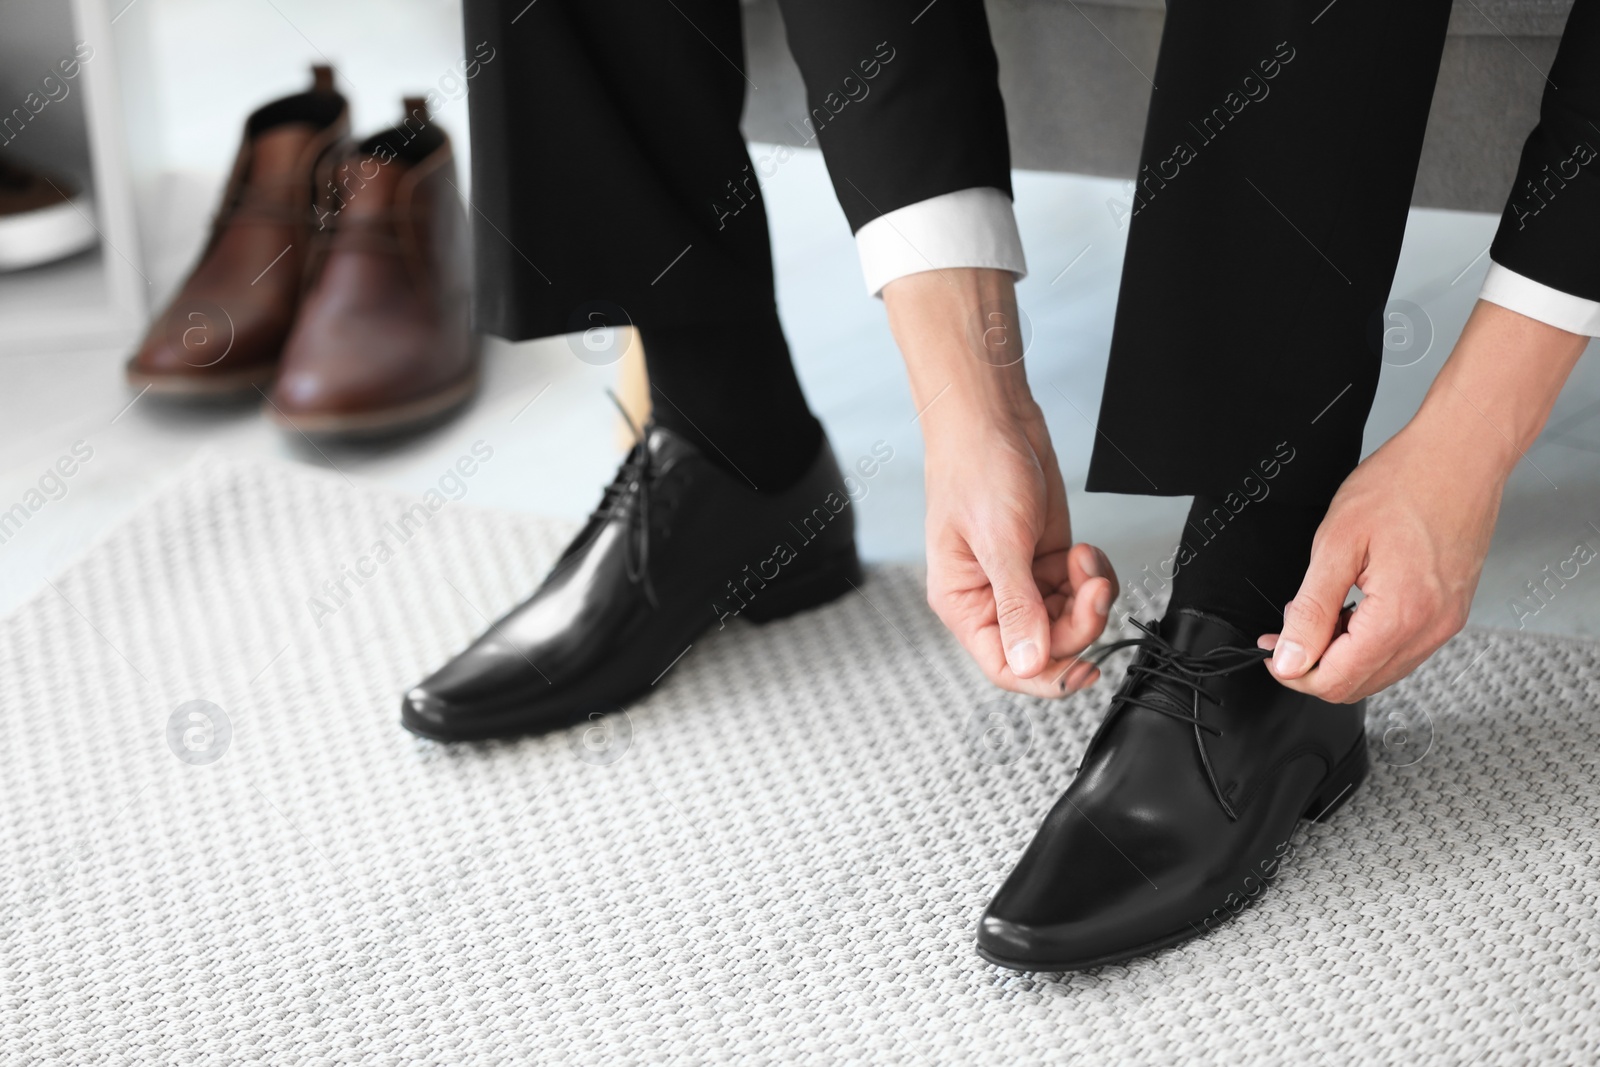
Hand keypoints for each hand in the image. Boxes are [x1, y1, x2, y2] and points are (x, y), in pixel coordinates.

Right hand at [883, 268, 1115, 697]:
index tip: (1085, 670)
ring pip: (1068, 618)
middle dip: (1078, 622)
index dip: (1046, 676)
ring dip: (1088, 596)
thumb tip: (1029, 664)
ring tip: (1085, 559)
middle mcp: (991, 597)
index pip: (1004, 665)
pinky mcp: (1046, 559)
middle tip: (1093, 589)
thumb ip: (1018, 607)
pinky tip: (1082, 549)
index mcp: (964, 603)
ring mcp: (1022, 579)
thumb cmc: (976, 468)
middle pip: (1046, 645)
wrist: (993, 418)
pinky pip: (1078, 590)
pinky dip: (1090, 575)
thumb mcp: (999, 542)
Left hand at [1261, 300, 1587, 701]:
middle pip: (1358, 685)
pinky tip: (1350, 610)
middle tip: (1285, 634)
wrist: (1460, 455)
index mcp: (1400, 616)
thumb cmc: (1403, 484)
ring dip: (1340, 656)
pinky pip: (1402, 650)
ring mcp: (1445, 623)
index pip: (1336, 681)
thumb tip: (1291, 659)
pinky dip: (1368, 642)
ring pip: (1380, 672)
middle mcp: (1430, 629)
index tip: (1272, 650)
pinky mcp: (1450, 612)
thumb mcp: (1337, 545)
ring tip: (1316, 614)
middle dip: (1313, 667)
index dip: (1294, 671)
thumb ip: (1310, 610)